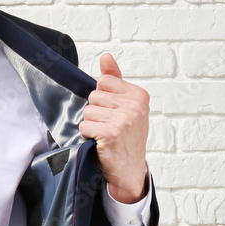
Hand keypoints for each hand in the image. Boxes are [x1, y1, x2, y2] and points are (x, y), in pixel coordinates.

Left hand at [78, 53, 150, 203]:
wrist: (130, 169)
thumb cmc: (126, 135)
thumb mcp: (125, 105)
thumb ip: (114, 80)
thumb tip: (106, 56)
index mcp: (139, 95)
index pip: (103, 81)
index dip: (102, 98)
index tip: (114, 112)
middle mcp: (135, 106)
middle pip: (93, 96)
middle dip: (95, 112)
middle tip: (109, 126)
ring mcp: (124, 120)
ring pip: (87, 112)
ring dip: (91, 125)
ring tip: (106, 135)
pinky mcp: (111, 133)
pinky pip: (85, 126)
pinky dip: (88, 136)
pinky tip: (101, 143)